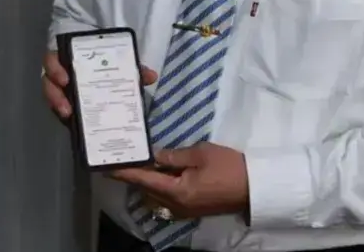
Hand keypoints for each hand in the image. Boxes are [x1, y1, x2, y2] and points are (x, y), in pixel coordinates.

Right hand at [41, 50, 157, 121]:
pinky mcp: (66, 108)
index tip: (65, 79)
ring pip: (52, 99)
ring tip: (68, 116)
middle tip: (67, 106)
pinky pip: (61, 113)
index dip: (54, 68)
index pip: (53, 59)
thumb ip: (134, 69)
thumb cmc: (109, 66)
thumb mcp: (121, 66)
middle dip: (54, 94)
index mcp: (71, 60)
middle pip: (49, 82)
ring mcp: (62, 93)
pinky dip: (67, 119)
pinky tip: (75, 125)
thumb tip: (150, 75)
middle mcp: (62, 75)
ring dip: (58, 106)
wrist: (107, 78)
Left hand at [110, 143, 248, 219]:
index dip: (125, 173)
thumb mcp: (200, 154)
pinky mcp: (193, 207)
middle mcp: (176, 205)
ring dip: (146, 180)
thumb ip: (173, 156)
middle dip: (133, 175)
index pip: (143, 180)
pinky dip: (159, 185)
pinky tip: (158, 172)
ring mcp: (185, 209)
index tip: (107, 167)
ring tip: (135, 163)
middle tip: (119, 160)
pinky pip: (168, 197)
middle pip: (147, 189)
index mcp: (176, 192)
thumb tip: (154, 156)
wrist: (256, 187)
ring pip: (157, 194)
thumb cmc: (229, 167)